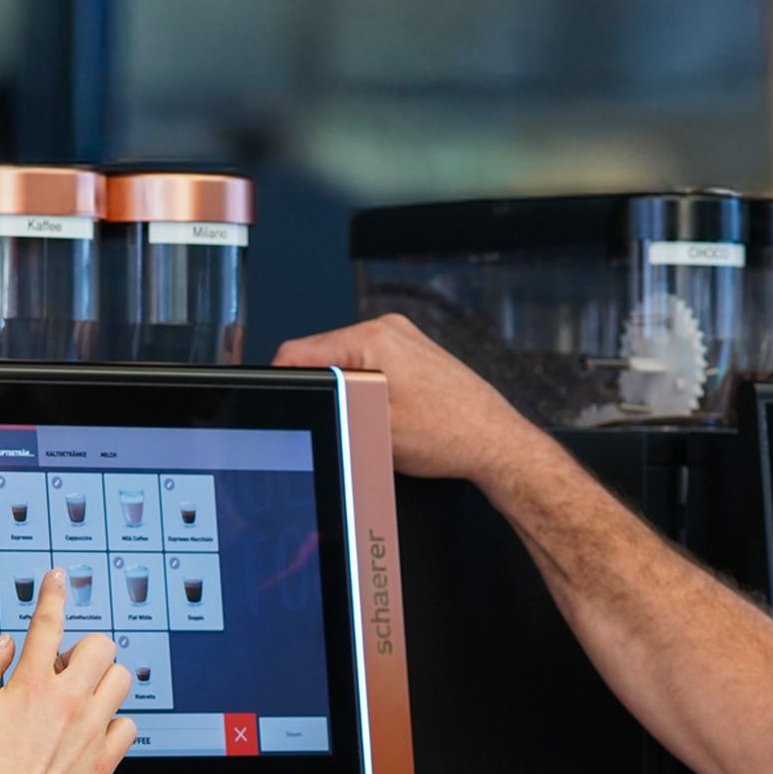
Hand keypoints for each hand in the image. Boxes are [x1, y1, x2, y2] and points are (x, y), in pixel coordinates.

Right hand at [0, 568, 135, 773]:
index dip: (53, 594)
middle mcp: (68, 701)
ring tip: (82, 697)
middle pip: (100, 646)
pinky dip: (115, 723)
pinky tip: (94, 730)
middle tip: (64, 669)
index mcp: (31, 685)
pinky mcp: (105, 758)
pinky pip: (129, 725)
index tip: (58, 579)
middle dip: (84, 648)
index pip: (47, 624)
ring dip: (103, 680)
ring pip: (121, 679)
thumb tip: (2, 645)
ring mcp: (91, 728)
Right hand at [274, 312, 535, 484]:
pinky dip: (368, 392)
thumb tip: (305, 394)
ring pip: (349, 365)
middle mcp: (389, 330)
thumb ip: (330, 403)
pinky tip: (388, 416)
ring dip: (347, 393)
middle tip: (335, 423)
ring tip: (370, 422)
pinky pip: (372, 369)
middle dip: (323, 389)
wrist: (494, 443)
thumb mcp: (372, 425)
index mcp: (373, 338)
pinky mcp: (414, 355)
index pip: (300, 350)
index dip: (283, 378)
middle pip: (324, 356)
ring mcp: (404, 340)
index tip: (278, 400)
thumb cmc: (449, 435)